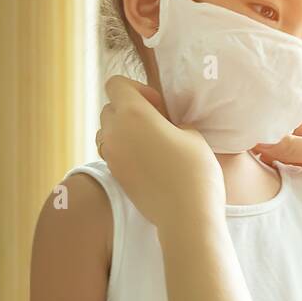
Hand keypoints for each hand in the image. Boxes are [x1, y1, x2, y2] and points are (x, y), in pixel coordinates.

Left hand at [98, 76, 222, 229]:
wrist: (186, 216)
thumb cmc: (195, 171)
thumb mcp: (192, 134)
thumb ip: (172, 122)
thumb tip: (166, 126)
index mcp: (133, 114)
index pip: (116, 85)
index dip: (137, 89)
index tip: (159, 106)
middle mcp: (115, 133)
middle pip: (109, 109)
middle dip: (129, 110)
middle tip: (157, 124)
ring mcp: (112, 156)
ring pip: (106, 132)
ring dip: (124, 131)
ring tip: (150, 143)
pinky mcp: (115, 175)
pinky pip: (112, 153)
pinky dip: (125, 151)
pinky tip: (149, 161)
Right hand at [253, 113, 301, 238]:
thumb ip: (296, 147)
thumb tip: (259, 140)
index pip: (297, 122)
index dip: (274, 129)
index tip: (249, 137)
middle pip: (292, 145)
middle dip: (274, 152)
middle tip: (246, 157)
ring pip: (294, 167)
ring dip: (280, 172)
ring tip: (255, 174)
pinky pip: (301, 187)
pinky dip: (289, 188)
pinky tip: (271, 189)